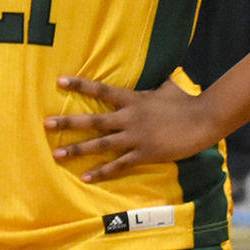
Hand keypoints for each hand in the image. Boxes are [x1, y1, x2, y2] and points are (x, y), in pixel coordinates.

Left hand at [45, 76, 228, 182]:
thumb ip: (157, 82)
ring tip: (57, 154)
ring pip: (101, 144)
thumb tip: (160, 73)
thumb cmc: (186, 102)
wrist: (203, 120)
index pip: (101, 90)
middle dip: (68, 122)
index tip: (59, 81)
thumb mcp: (168, 87)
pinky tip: (86, 176)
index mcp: (133, 100)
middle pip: (93, 120)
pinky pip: (119, 165)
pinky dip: (102, 172)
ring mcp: (136, 137)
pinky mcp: (144, 154)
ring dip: (77, 150)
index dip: (80, 85)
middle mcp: (130, 118)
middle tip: (46, 123)